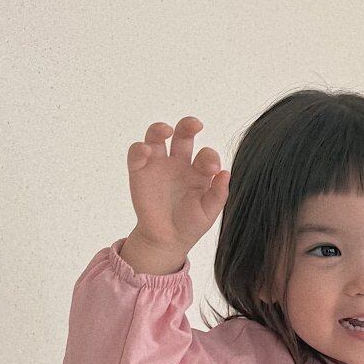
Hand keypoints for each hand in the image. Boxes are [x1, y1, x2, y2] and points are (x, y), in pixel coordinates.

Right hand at [126, 116, 229, 256]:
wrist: (167, 239)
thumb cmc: (190, 225)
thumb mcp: (209, 212)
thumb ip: (219, 194)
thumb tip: (226, 173)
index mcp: (199, 172)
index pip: (206, 155)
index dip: (209, 156)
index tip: (211, 168)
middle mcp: (179, 163)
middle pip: (182, 136)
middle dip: (188, 126)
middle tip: (195, 124)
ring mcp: (158, 165)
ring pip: (157, 137)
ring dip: (159, 129)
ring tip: (166, 130)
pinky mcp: (139, 171)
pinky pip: (137, 154)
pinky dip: (139, 148)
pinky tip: (146, 150)